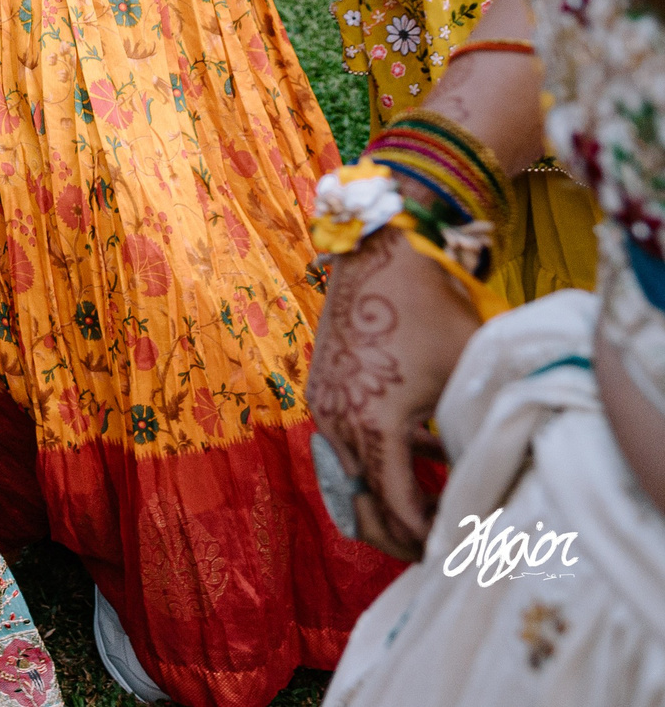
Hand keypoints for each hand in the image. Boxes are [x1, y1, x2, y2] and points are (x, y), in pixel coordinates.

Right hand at [307, 228, 482, 558]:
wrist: (380, 253)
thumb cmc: (432, 311)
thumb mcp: (465, 379)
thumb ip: (467, 435)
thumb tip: (481, 477)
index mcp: (374, 424)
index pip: (397, 505)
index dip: (426, 535)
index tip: (454, 550)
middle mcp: (338, 421)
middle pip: (360, 502)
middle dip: (395, 533)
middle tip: (434, 546)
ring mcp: (323, 404)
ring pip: (346, 476)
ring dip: (381, 497)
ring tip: (423, 509)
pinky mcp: (322, 388)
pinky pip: (342, 444)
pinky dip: (370, 462)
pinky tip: (410, 457)